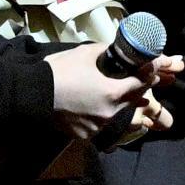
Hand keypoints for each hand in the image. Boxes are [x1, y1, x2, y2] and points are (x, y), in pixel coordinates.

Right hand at [47, 47, 178, 142]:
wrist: (33, 94)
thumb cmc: (59, 71)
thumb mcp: (85, 53)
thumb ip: (107, 51)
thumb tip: (118, 50)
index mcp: (112, 93)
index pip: (141, 84)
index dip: (148, 75)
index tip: (151, 68)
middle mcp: (109, 113)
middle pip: (132, 101)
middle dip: (136, 89)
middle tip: (140, 79)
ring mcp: (97, 126)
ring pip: (117, 114)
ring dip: (120, 104)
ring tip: (118, 93)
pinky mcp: (85, 135)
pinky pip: (101, 124)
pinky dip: (102, 115)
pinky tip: (97, 106)